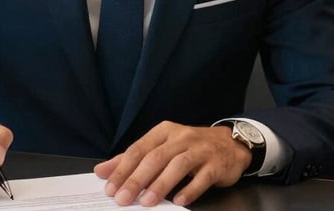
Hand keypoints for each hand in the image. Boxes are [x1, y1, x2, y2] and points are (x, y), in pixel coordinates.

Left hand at [94, 121, 250, 206]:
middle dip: (137, 179)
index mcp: (164, 132)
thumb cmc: (191, 147)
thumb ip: (133, 158)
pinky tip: (179, 202)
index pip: (139, 149)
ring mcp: (200, 150)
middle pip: (155, 157)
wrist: (230, 144)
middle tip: (123, 198)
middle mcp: (181, 137)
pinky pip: (202, 178)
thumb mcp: (162, 146)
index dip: (123, 168)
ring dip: (160, 185)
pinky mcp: (216, 164)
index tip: (110, 187)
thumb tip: (103, 171)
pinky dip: (190, 190)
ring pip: (177, 166)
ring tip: (147, 202)